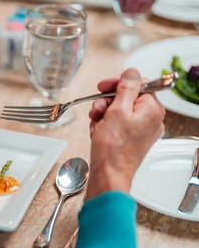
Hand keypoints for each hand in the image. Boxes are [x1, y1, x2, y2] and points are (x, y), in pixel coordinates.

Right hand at [86, 68, 165, 199]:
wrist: (108, 175)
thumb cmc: (113, 149)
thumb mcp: (117, 110)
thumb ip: (126, 88)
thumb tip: (131, 73)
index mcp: (152, 109)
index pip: (138, 84)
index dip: (118, 84)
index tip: (103, 86)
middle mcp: (151, 119)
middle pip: (127, 98)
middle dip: (107, 102)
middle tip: (96, 109)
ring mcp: (141, 131)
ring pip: (119, 111)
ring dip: (103, 114)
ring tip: (95, 124)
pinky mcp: (131, 140)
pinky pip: (117, 125)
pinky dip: (105, 125)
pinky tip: (97, 132)